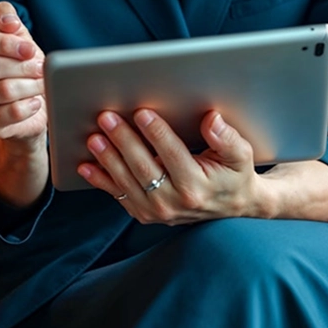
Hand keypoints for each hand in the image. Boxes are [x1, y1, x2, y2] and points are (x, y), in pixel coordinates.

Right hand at [0, 1, 46, 144]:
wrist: (29, 104)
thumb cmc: (20, 66)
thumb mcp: (17, 37)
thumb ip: (8, 19)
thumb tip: (9, 20)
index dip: (3, 42)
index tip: (28, 48)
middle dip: (21, 66)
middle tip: (40, 66)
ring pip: (3, 90)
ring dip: (30, 84)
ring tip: (41, 82)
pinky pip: (10, 113)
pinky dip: (29, 105)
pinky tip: (35, 101)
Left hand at [78, 109, 266, 224]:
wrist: (233, 207)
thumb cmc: (234, 175)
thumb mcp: (241, 155)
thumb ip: (227, 138)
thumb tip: (211, 119)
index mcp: (197, 186)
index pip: (172, 154)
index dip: (156, 132)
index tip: (141, 113)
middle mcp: (174, 202)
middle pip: (143, 167)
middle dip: (123, 140)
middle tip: (108, 118)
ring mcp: (157, 212)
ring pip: (127, 182)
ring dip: (107, 159)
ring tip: (94, 138)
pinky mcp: (145, 214)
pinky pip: (119, 196)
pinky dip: (101, 181)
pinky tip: (87, 166)